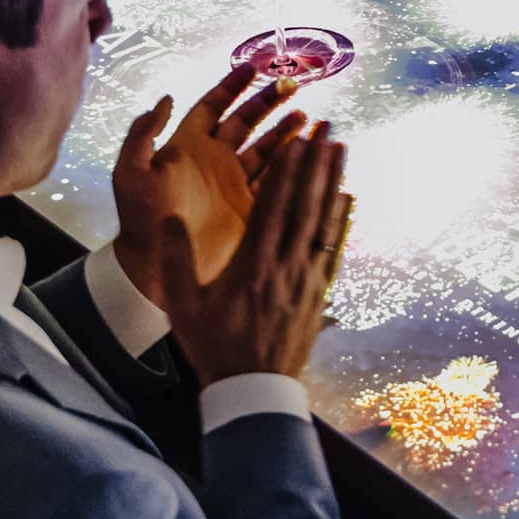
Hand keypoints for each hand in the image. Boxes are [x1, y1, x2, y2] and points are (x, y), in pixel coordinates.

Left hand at [112, 64, 305, 309]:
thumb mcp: (130, 172)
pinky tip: (307, 151)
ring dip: (285, 130)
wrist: (155, 266)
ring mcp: (235, 183)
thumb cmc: (141, 218)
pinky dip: (292, 165)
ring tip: (306, 117)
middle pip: (246, 121)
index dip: (231, 86)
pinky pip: (276, 179)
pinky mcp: (251, 207)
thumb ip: (144, 134)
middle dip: (267, 102)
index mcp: (188, 146)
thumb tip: (166, 98)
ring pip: (266, 147)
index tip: (252, 67)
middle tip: (291, 86)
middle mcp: (215, 160)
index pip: (213, 106)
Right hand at [160, 124, 349, 383]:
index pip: (273, 206)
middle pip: (306, 204)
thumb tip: (169, 218)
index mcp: (252, 265)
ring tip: (340, 149)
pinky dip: (342, 219)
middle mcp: (286, 266)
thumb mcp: (183, 306)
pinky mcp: (320, 290)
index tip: (296, 140)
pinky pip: (334, 246)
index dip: (286, 170)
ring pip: (325, 220)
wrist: (253, 388)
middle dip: (316, 163)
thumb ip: (174, 261)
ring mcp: (308, 278)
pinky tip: (348, 197)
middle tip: (327, 129)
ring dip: (333, 181)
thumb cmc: (214, 345)